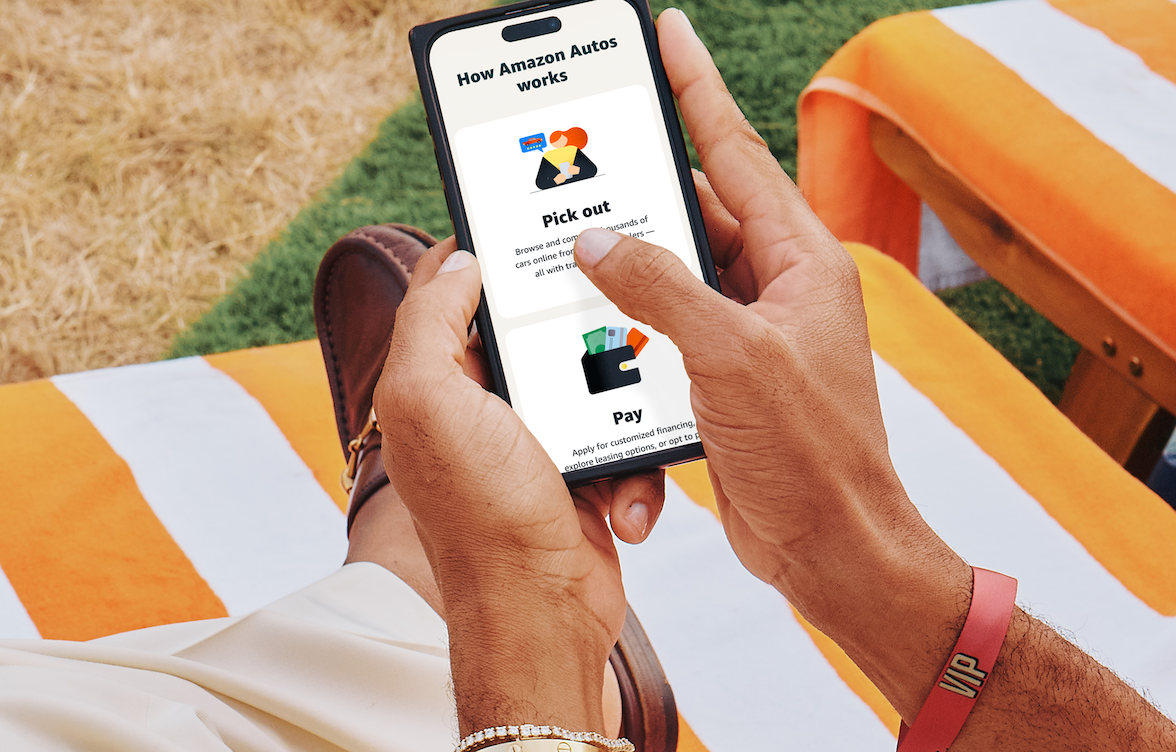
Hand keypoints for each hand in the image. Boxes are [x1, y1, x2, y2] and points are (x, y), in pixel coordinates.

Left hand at [374, 239, 662, 735]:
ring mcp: (532, 443)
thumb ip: (429, 320)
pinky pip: (616, 437)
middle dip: (567, 319)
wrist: (542, 612)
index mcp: (435, 386)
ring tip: (623, 407)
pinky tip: (623, 489)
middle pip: (530, 332)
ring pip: (585, 380)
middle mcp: (478, 411)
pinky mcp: (579, 473)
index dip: (481, 255)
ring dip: (611, 395)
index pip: (449, 296)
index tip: (524, 224)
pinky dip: (628, 460)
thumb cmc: (483, 514)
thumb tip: (458, 261)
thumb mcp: (429, 401)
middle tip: (606, 291)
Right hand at [572, 9, 968, 718]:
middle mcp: (778, 285)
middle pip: (700, 208)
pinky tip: (599, 318)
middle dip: (645, 185)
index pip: (737, 152)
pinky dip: (635, 317)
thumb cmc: (811, 456)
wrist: (830, 545)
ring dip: (632, 260)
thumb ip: (664, 289)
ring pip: (678, 269)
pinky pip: (670, 322)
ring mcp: (751, 330)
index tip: (668, 34)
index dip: (697, 89)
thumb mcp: (733, 357)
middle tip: (591, 151)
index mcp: (800, 260)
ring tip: (579, 239)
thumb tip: (601, 242)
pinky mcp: (726, 372)